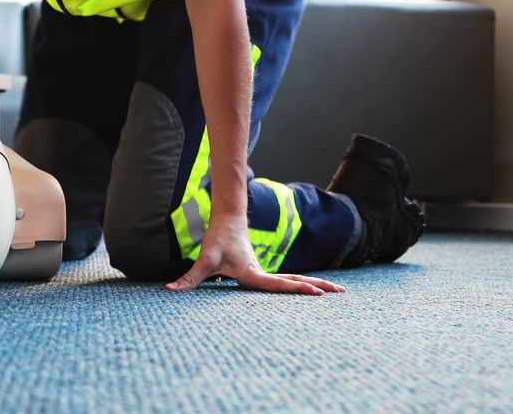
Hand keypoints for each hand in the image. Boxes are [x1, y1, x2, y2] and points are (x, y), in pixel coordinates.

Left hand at [164, 214, 344, 295]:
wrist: (226, 219)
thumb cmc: (217, 239)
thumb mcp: (204, 259)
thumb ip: (189, 278)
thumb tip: (170, 291)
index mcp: (254, 273)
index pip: (279, 284)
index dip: (298, 289)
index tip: (318, 293)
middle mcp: (263, 273)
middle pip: (295, 281)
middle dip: (318, 287)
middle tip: (341, 293)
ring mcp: (265, 271)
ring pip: (294, 279)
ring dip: (314, 284)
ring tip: (336, 292)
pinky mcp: (262, 270)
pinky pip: (286, 279)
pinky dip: (301, 284)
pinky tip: (312, 290)